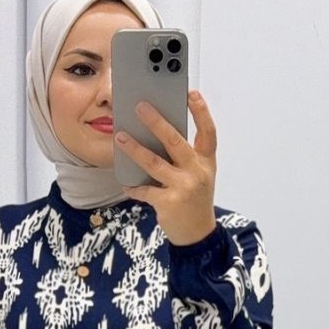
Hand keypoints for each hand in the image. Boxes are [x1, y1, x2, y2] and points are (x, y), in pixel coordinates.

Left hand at [116, 91, 217, 245]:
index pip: (208, 132)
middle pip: (175, 141)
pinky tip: (125, 182)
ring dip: (134, 149)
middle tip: (140, 107)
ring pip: (154, 163)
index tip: (191, 94)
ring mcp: (183, 187)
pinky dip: (133, 186)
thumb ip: (186, 156)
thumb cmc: (195, 199)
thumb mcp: (199, 175)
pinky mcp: (169, 202)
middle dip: (156, 122)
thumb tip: (158, 133)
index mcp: (207, 162)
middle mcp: (197, 172)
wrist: (198, 234)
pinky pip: (145, 190)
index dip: (201, 112)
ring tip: (120, 137)